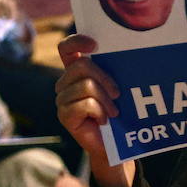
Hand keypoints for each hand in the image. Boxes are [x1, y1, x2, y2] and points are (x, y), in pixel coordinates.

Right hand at [56, 34, 132, 186]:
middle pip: (82, 66)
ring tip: (113, 112)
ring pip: (86, 86)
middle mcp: (65, 83)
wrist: (112, 144)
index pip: (66, 48)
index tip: (95, 45)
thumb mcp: (114, 86)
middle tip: (118, 94)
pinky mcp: (65, 115)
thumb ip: (111, 69)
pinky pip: (85, 104)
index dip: (77, 42)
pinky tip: (103, 120)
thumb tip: (124, 51)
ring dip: (106, 100)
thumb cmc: (116, 112)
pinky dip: (100, 112)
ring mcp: (63, 99)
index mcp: (75, 71)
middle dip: (105, 78)